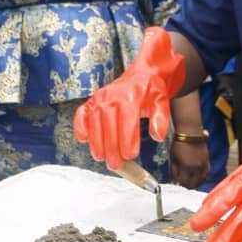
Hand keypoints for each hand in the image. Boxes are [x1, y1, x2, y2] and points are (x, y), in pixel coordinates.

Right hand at [74, 27, 185, 169]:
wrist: (141, 76)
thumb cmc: (151, 91)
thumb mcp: (162, 102)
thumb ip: (161, 118)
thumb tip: (157, 135)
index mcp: (131, 96)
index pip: (127, 121)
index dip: (127, 140)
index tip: (130, 155)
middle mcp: (113, 95)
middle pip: (109, 124)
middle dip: (111, 147)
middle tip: (116, 164)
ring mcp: (100, 98)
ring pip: (94, 121)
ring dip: (96, 142)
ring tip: (101, 158)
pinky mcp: (92, 101)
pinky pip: (82, 113)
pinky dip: (80, 126)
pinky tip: (83, 139)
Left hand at [169, 139, 209, 188]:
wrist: (190, 133)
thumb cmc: (180, 143)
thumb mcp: (173, 157)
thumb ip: (173, 170)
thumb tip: (175, 179)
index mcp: (186, 167)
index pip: (182, 182)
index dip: (178, 182)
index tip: (176, 181)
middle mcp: (196, 167)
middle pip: (192, 184)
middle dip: (186, 185)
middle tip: (182, 183)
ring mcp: (203, 165)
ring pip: (201, 181)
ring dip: (195, 183)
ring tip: (190, 183)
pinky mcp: (207, 161)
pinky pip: (206, 174)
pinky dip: (202, 178)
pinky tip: (198, 178)